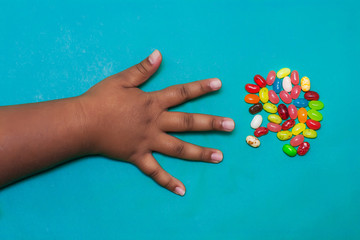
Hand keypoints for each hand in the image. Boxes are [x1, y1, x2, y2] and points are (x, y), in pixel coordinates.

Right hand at [79, 50, 234, 195]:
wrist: (82, 123)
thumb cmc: (100, 100)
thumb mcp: (121, 80)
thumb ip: (142, 69)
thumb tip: (159, 55)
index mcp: (152, 102)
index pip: (181, 93)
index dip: (200, 88)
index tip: (219, 85)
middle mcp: (155, 123)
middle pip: (188, 123)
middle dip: (211, 124)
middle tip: (231, 126)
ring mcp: (148, 142)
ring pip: (179, 149)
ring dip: (200, 152)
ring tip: (219, 157)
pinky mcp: (138, 157)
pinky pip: (155, 171)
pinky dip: (167, 181)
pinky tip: (181, 191)